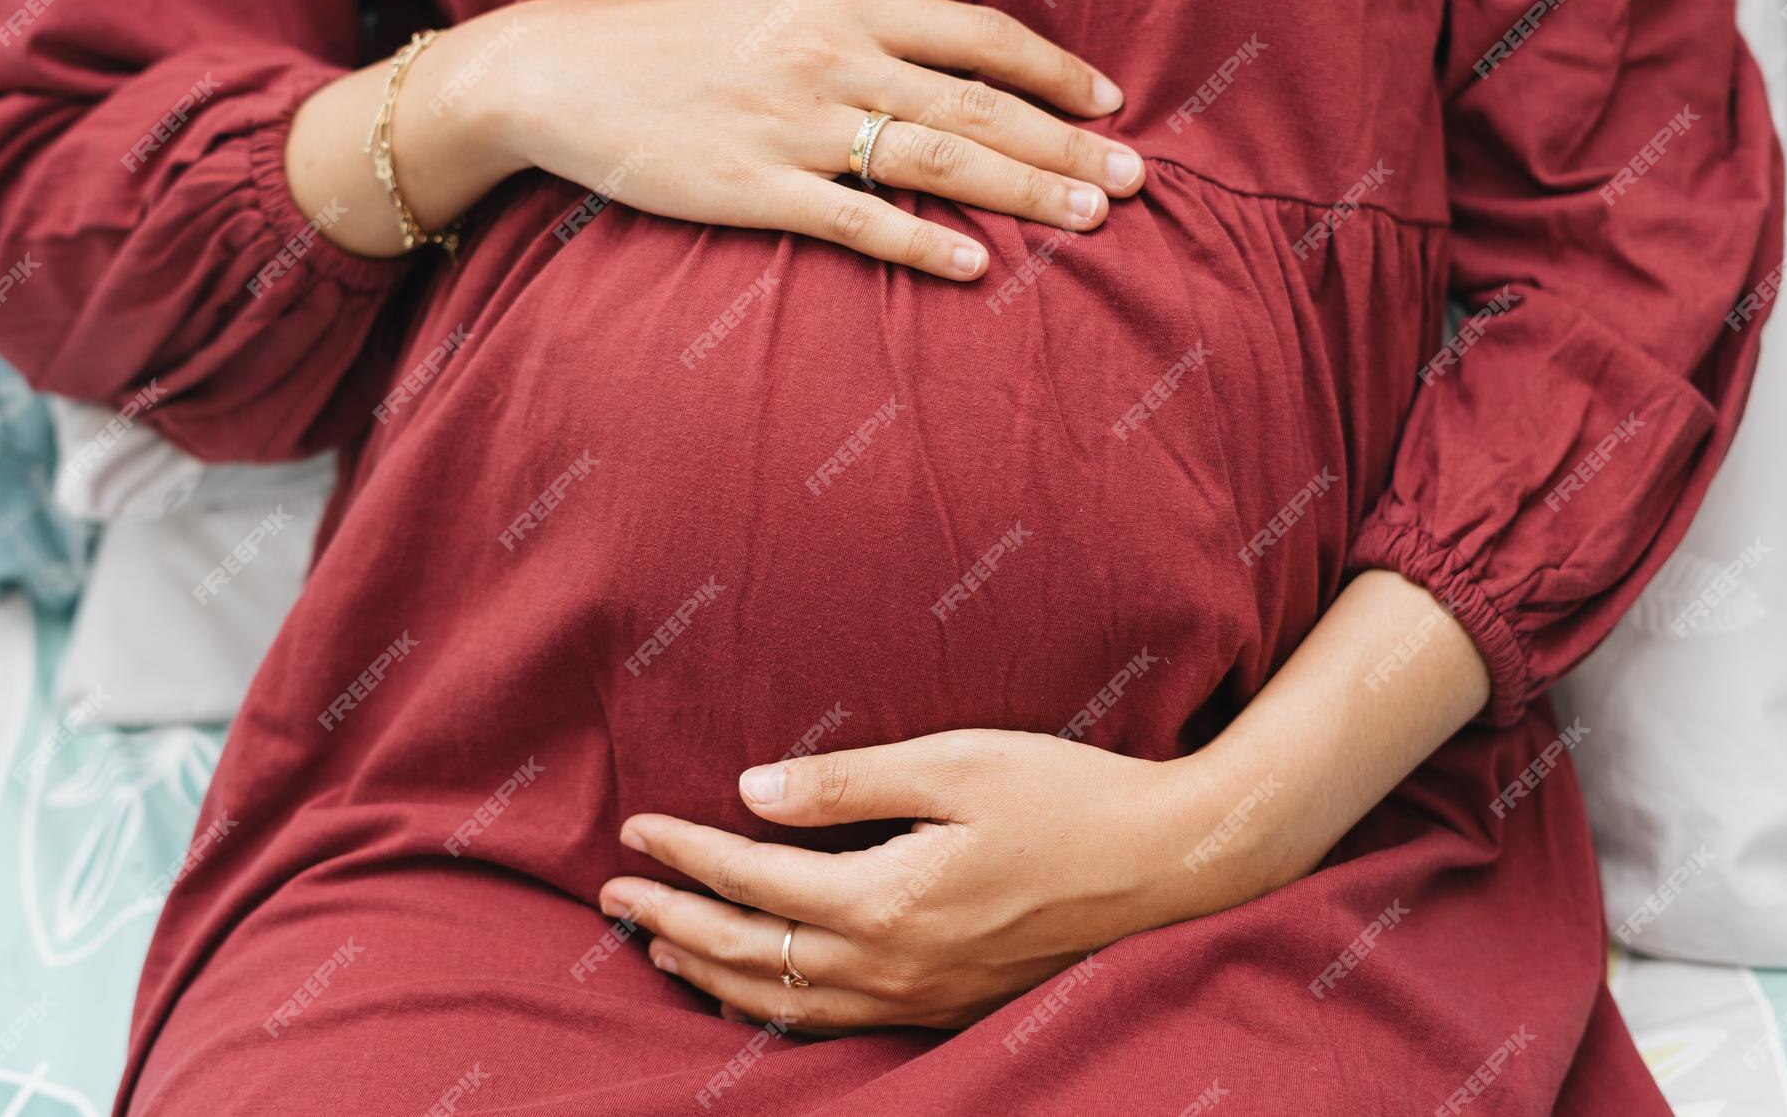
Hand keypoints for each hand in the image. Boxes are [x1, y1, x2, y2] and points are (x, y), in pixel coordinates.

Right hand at [474, 0, 1146, 278]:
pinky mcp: (756, 190)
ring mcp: (796, 127)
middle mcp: (833, 58)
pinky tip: (980, 267)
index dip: (1053, 67)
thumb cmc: (668, 31)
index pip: (977, 34)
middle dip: (1067, 143)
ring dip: (1024, 191)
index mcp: (841, 4)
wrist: (561, 72)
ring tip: (1090, 219)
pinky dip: (924, 245)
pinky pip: (859, 221)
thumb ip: (849, 11)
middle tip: (1135, 179)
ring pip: (938, 160)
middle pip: (979, 105)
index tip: (1107, 99)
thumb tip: (921, 31)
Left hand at [598, 572, 1491, 1034]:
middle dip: (671, 920)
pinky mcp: (947, 1005)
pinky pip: (833, 1022)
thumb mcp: (958, 764)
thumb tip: (751, 791)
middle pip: (749, 952)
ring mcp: (921, 996)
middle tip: (612, 896)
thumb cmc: (1069, 795)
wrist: (1174, 864)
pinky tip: (753, 988)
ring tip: (658, 945)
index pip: (752, 878)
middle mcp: (893, 963)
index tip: (635, 830)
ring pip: (782, 1001)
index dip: (685, 854)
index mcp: (888, 897)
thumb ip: (848, 783)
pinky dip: (771, 1006)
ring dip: (709, 972)